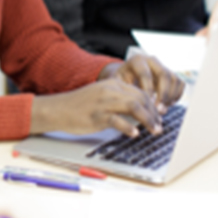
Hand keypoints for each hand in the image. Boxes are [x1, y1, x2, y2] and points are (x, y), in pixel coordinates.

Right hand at [30, 78, 163, 137]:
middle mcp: (110, 90)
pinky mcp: (97, 115)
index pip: (141, 92)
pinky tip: (134, 134)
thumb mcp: (102, 96)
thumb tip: (139, 110)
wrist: (58, 109)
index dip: (153, 105)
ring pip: (134, 107)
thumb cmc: (80, 105)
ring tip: (154, 130)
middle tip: (159, 127)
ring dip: (148, 120)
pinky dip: (128, 127)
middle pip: (141, 98)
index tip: (158, 117)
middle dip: (154, 114)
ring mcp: (104, 103)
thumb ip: (119, 99)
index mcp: (113, 84)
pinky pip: (117, 120)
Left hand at [97, 54, 184, 111]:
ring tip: (162, 110)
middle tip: (159, 110)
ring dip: (171, 97)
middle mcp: (152, 61)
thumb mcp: (117, 84)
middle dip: (163, 95)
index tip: (147, 105)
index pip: (146, 74)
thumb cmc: (120, 83)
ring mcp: (163, 67)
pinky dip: (177, 95)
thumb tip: (129, 105)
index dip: (147, 90)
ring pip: (174, 79)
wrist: (127, 77)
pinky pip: (180, 83)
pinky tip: (168, 105)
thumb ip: (122, 91)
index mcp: (137, 61)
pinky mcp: (170, 74)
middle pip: (164, 75)